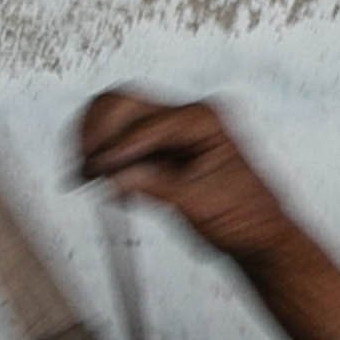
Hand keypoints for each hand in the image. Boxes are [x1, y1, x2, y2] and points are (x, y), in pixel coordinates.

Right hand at [72, 89, 301, 261]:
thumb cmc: (244, 216)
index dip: (116, 148)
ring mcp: (171, 130)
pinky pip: (121, 142)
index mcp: (204, 120)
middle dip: (96, 133)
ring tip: (84, 175)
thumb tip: (115, 175)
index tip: (94, 171)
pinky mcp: (159, 149)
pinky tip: (100, 181)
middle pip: (123, 104)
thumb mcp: (198, 203)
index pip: (146, 123)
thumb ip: (156, 185)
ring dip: (95, 143)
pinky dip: (105, 156)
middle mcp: (187, 117)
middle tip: (82, 168)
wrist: (258, 235)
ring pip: (116, 118)